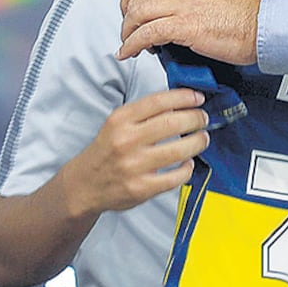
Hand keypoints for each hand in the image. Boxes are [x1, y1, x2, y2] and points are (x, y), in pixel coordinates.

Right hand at [62, 88, 209, 215]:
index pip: (158, 101)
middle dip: (196, 118)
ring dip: (198, 142)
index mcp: (120, 120)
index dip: (184, 97)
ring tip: (202, 138)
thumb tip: (180, 104)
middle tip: (203, 119)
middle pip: (173, 123)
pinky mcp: (142, 188)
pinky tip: (188, 163)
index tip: (198, 98)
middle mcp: (126, 141)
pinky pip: (176, 177)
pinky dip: (187, 169)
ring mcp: (134, 166)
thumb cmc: (106, 151)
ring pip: (179, 150)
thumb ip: (144, 114)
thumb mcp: (116, 124)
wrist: (84, 185)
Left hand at [117, 0, 258, 64]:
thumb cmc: (244, 19)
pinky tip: (130, 54)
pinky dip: (132, 44)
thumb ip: (191, 2)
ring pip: (137, 13)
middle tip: (129, 35)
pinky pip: (147, 33)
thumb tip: (176, 18)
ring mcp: (182, 6)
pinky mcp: (185, 26)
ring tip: (128, 47)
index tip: (131, 15)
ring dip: (127, 33)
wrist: (263, 27)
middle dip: (125, 20)